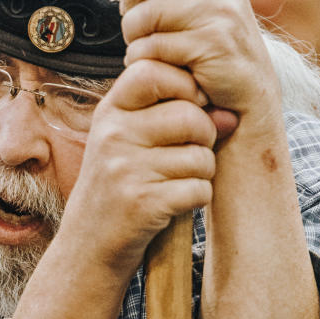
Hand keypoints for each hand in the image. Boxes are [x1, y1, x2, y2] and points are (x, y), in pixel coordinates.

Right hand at [63, 59, 218, 277]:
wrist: (89, 247)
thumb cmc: (119, 188)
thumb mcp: (130, 143)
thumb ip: (175, 118)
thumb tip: (231, 115)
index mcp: (110, 112)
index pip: (153, 72)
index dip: (184, 86)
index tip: (189, 107)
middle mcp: (113, 135)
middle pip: (190, 116)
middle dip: (204, 137)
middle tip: (188, 154)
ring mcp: (125, 169)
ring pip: (200, 156)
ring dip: (201, 173)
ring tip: (177, 182)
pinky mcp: (142, 203)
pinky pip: (199, 189)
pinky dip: (196, 199)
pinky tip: (175, 204)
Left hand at [112, 0, 281, 137]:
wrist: (246, 97)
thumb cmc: (209, 49)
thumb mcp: (184, 1)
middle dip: (131, 1)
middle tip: (137, 27)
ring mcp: (219, 8)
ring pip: (146, 12)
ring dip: (134, 38)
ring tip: (149, 51)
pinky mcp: (212, 42)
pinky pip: (154, 46)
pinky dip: (145, 61)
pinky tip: (159, 68)